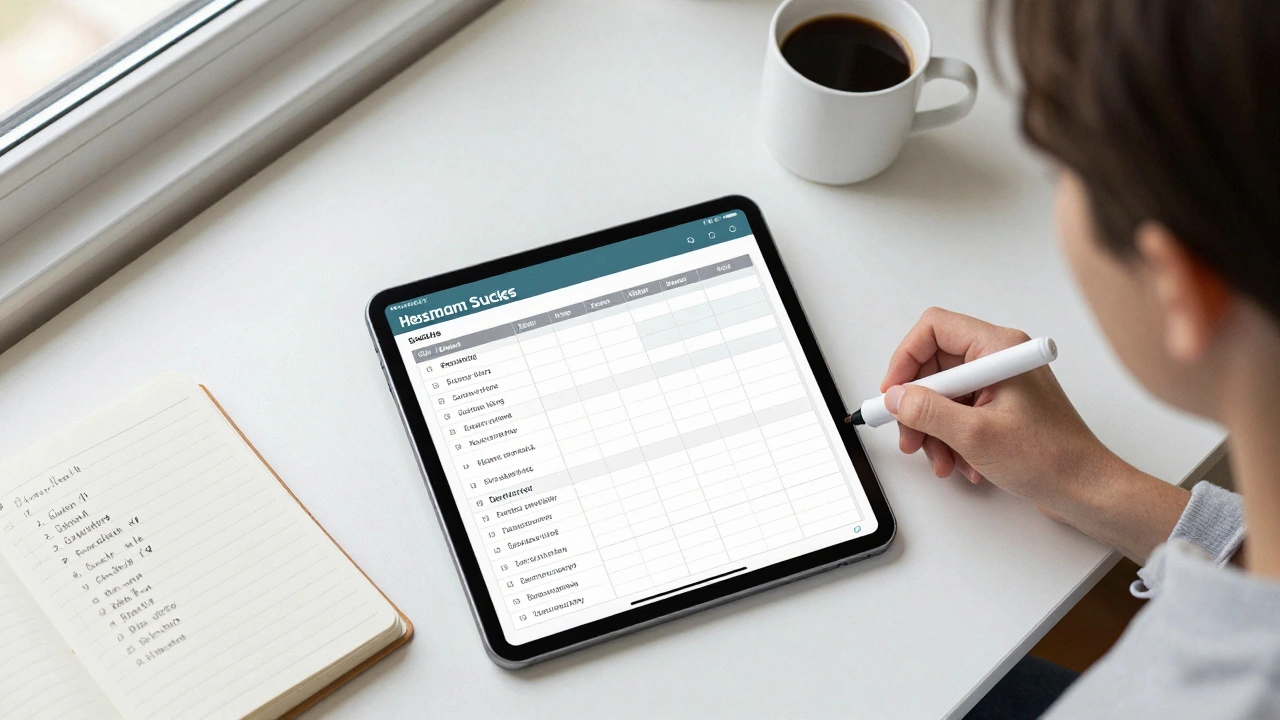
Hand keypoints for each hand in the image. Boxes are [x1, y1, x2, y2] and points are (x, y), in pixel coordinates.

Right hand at [880, 308, 1119, 515]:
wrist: (1086, 490)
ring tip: (941, 460)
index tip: (893, 392)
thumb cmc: (1051, 458)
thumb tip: (896, 398)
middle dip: (917, 406)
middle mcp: (999, 359)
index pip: (934, 328)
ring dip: (932, 429)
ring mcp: (1000, 383)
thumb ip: (928, 412)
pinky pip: (959, 412)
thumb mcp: (976, 435)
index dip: (906, 358)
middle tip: (909, 436)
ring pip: (943, 394)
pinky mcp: (1001, 406)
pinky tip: (962, 463)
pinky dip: (951, 438)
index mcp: (999, 349)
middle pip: (934, 365)